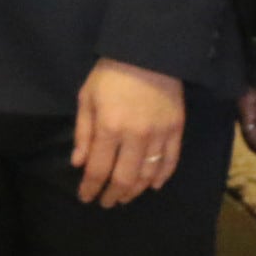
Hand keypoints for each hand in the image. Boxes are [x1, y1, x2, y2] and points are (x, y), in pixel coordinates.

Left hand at [71, 58, 188, 206]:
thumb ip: (83, 132)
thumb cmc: (111, 74)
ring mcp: (159, 135)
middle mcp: (135, 137)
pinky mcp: (176, 130)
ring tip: (125, 196)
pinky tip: (153, 185)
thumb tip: (79, 163)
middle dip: (113, 195)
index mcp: (109, 128)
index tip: (85, 197)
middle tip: (106, 202)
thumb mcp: (87, 97)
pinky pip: (171, 161)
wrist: (149, 53)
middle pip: (124, 178)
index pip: (98, 169)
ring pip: (148, 175)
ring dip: (135, 190)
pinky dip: (162, 177)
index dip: (90, 188)